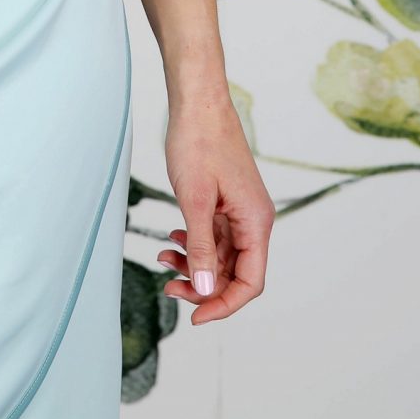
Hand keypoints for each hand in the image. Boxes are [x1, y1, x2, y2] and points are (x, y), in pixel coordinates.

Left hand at [156, 89, 273, 322]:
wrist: (197, 101)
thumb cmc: (199, 141)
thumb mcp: (195, 200)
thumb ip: (202, 248)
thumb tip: (205, 290)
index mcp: (255, 222)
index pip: (250, 283)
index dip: (224, 305)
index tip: (195, 317)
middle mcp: (253, 220)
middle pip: (234, 274)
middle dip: (203, 286)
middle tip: (169, 287)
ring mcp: (239, 210)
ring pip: (221, 256)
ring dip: (194, 264)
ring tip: (164, 259)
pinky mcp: (225, 201)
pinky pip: (214, 236)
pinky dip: (194, 243)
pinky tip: (174, 240)